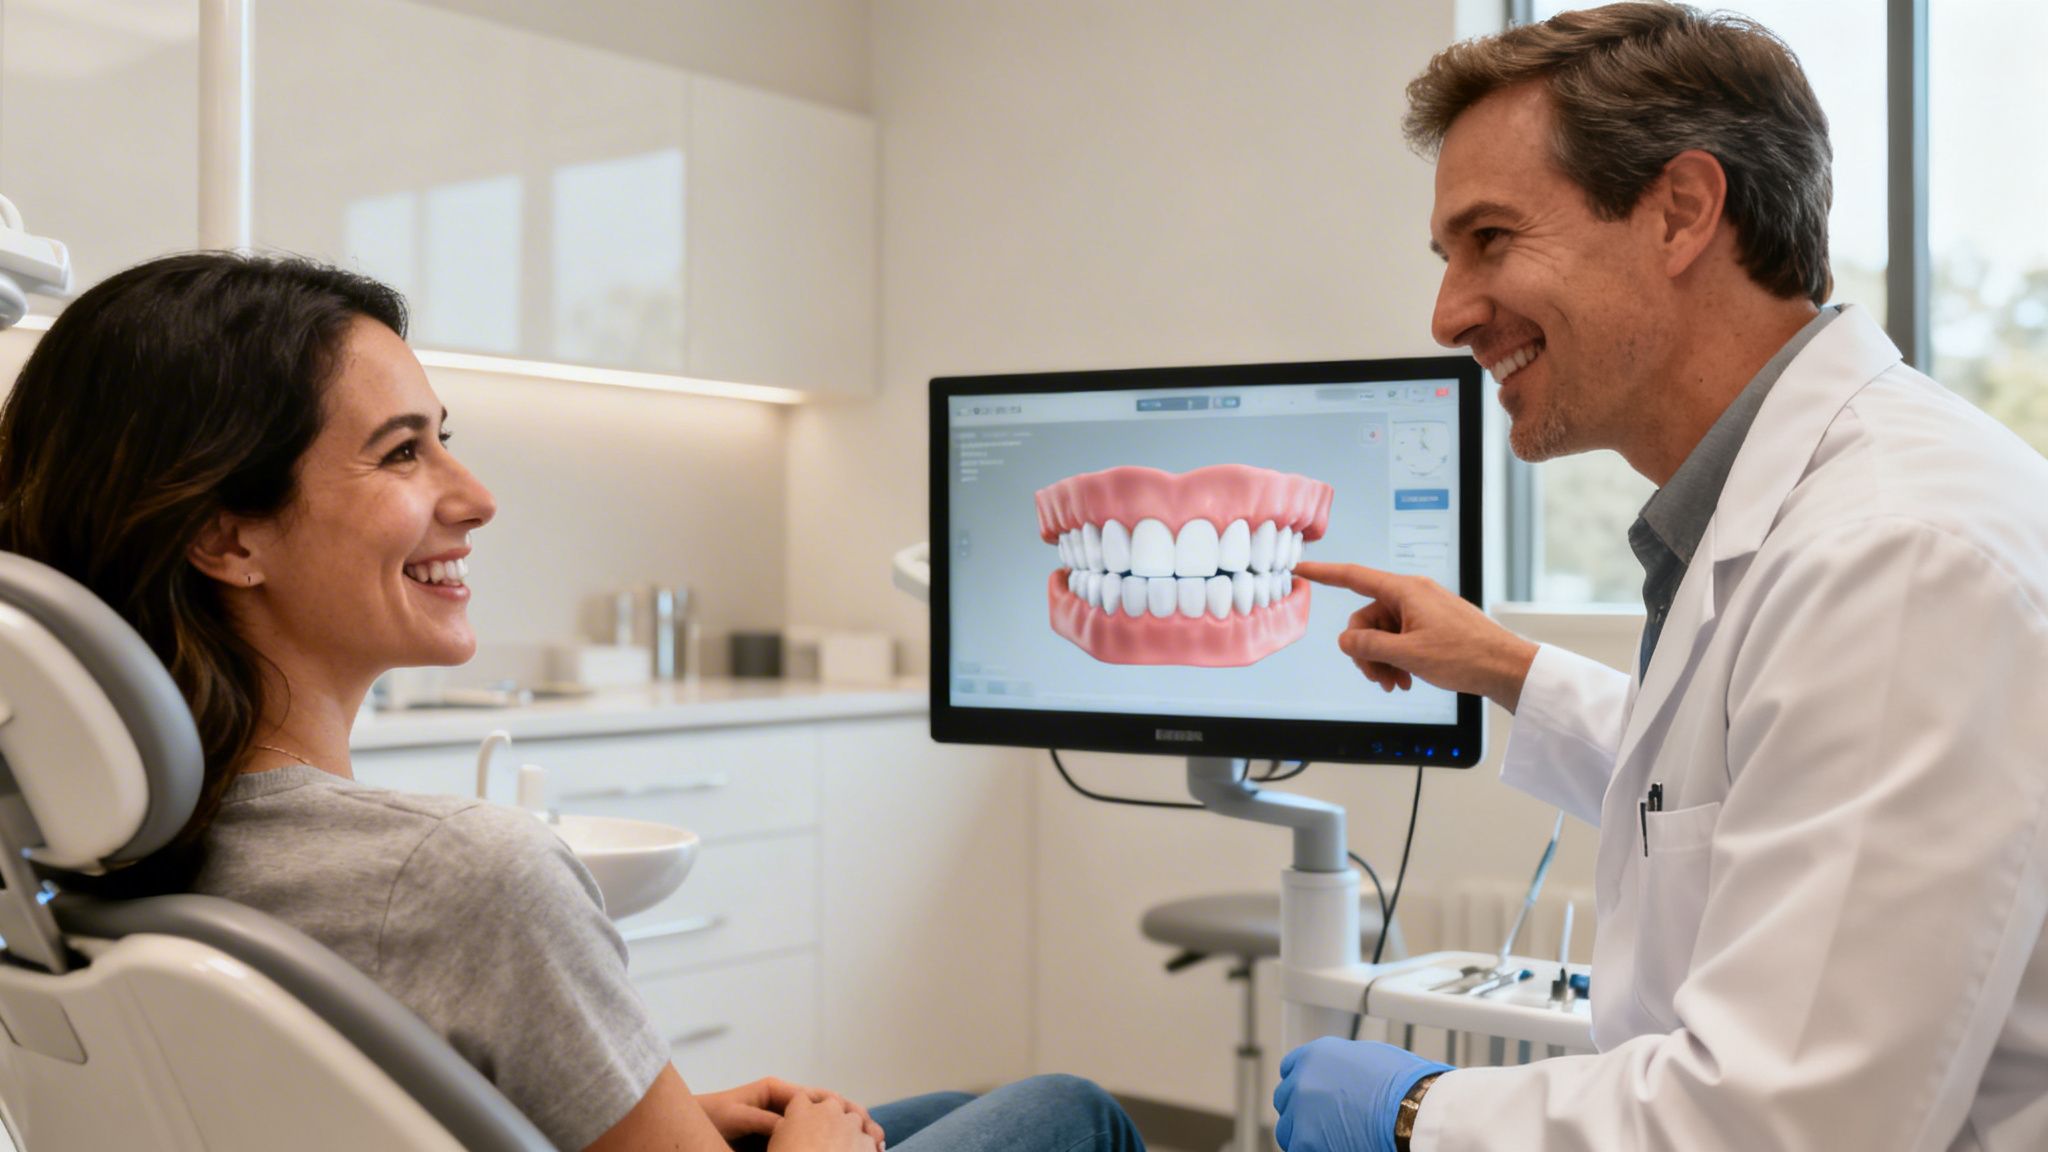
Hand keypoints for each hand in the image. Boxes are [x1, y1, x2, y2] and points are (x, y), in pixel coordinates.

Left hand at [704, 1078, 883, 1147]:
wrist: (686, 1130)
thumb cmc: (705, 1118)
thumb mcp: (735, 1116)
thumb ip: (763, 1118)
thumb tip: (792, 1123)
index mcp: (776, 1092)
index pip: (817, 1096)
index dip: (841, 1107)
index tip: (859, 1119)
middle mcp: (783, 1104)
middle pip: (827, 1110)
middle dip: (853, 1120)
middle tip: (876, 1134)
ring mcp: (783, 1123)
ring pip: (821, 1127)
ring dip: (845, 1135)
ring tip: (873, 1145)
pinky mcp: (778, 1141)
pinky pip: (807, 1141)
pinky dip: (827, 1146)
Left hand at [1272, 1038, 1452, 1151]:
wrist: (1413, 1111)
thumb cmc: (1404, 1084)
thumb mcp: (1369, 1056)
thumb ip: (1343, 1065)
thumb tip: (1343, 1074)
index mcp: (1314, 1055)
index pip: (1290, 1069)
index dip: (1303, 1083)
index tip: (1311, 1095)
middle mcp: (1301, 1080)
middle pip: (1285, 1099)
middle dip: (1302, 1109)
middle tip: (1323, 1121)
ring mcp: (1300, 1112)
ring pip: (1287, 1129)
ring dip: (1303, 1134)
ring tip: (1329, 1139)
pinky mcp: (1305, 1141)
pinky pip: (1298, 1148)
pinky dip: (1313, 1149)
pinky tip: (1335, 1147)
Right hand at [1294, 561, 1538, 711]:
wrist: (1505, 667)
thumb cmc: (1465, 656)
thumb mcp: (1408, 654)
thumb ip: (1369, 645)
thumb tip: (1345, 639)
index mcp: (1406, 591)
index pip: (1354, 577)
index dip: (1325, 573)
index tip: (1302, 568)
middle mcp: (1413, 595)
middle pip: (1367, 618)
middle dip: (1366, 650)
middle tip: (1378, 678)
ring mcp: (1423, 611)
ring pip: (1383, 633)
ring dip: (1382, 660)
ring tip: (1395, 684)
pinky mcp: (1432, 625)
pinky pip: (1400, 638)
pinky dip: (1397, 659)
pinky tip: (1406, 679)